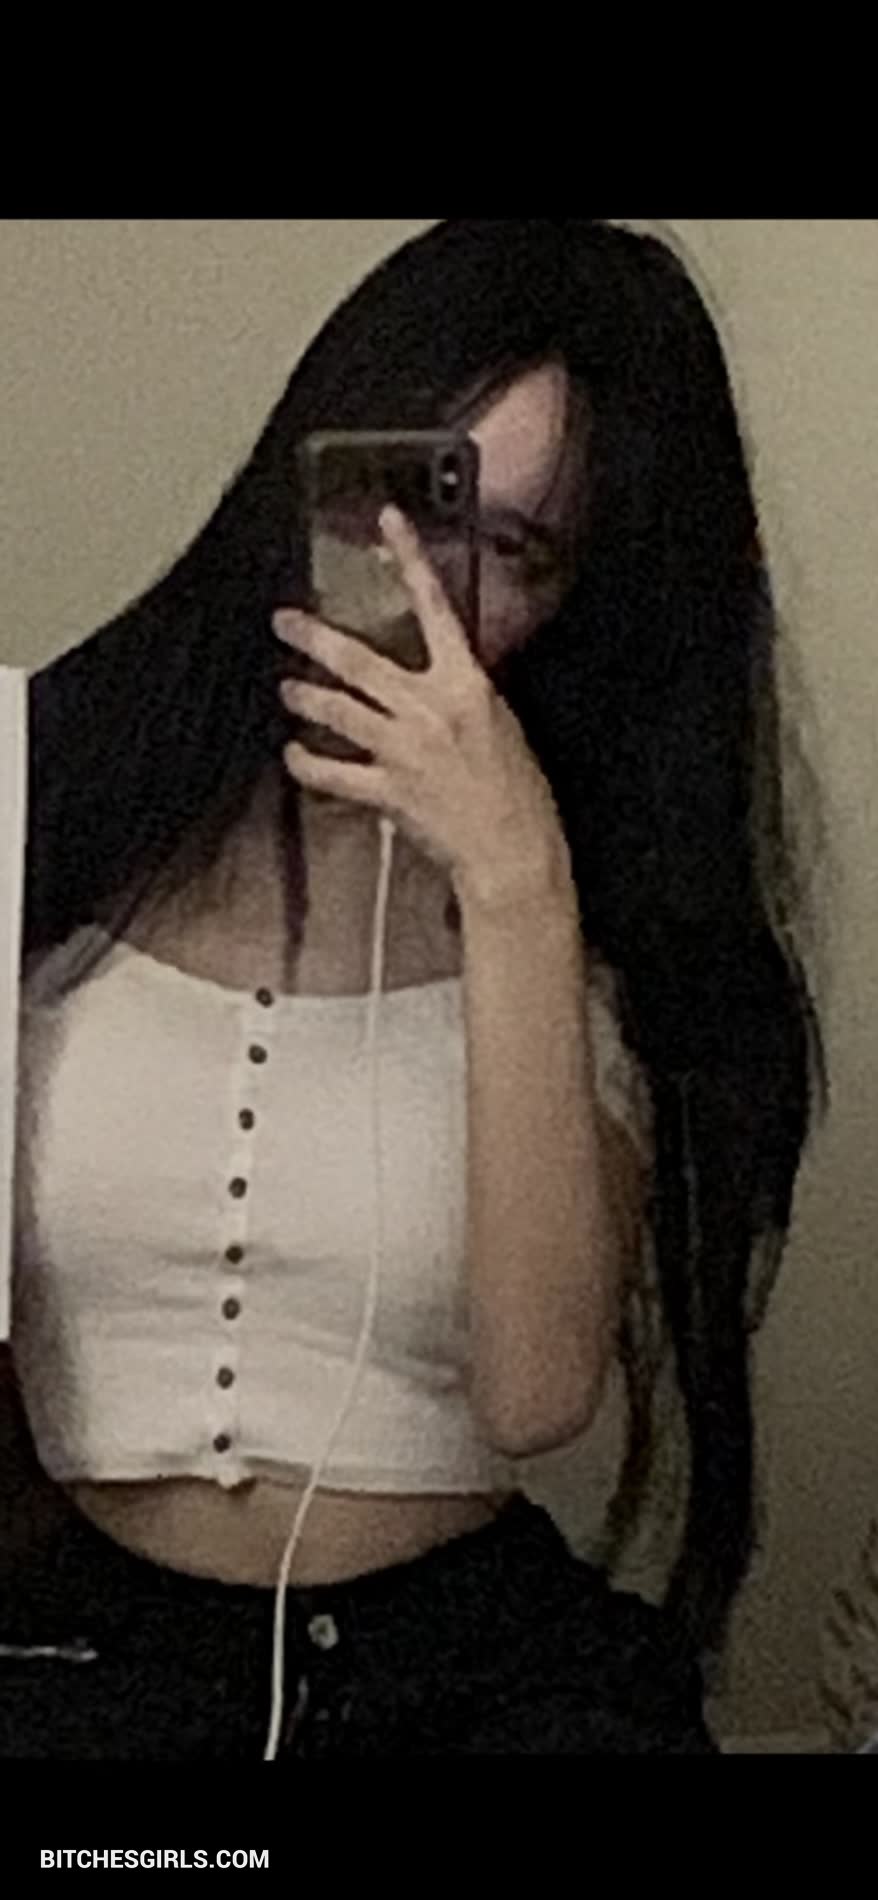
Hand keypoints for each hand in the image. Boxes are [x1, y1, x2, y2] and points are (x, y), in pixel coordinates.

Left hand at [274, 506, 569, 905]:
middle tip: (283, 622)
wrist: (512, 850)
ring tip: (286, 690)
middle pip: (358, 660)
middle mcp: (429, 708)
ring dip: (304, 697)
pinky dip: (306, 764)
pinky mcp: (386, 790)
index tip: (388, 521)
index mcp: (467, 683)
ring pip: (337, 710)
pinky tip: (293, 756)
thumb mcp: (502, 722)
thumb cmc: (518, 791)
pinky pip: (331, 772)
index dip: (410, 558)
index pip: (435, 606)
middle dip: (314, 637)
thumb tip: (433, 672)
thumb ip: (461, 692)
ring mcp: (403, 749)